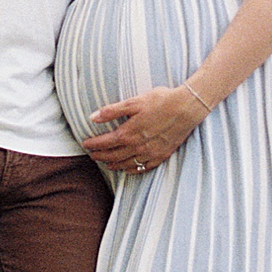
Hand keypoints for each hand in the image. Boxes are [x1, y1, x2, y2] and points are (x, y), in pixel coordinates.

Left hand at [82, 85, 209, 172]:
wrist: (187, 108)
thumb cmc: (161, 101)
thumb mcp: (134, 102)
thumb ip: (112, 111)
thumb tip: (92, 117)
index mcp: (129, 133)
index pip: (104, 143)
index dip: (93, 144)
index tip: (85, 144)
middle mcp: (137, 147)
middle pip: (113, 156)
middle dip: (100, 156)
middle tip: (92, 155)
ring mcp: (150, 153)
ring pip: (126, 164)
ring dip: (114, 165)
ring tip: (106, 163)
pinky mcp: (161, 155)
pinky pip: (143, 168)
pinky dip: (133, 170)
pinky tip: (129, 169)